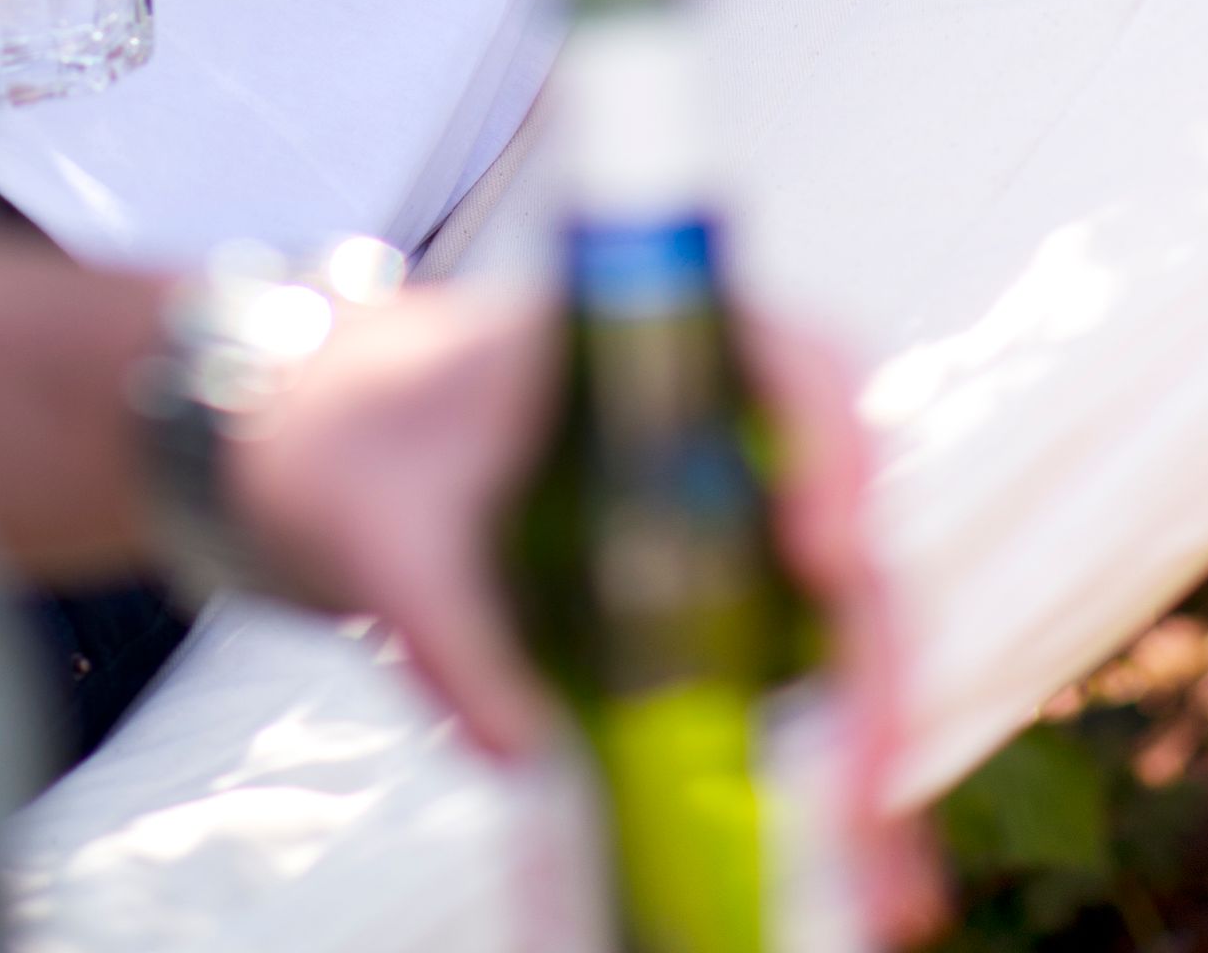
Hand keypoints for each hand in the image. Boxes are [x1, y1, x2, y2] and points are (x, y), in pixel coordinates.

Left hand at [230, 285, 946, 945]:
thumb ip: (446, 628)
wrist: (329, 448)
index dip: (830, 452)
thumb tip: (520, 755)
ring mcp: (725, 511)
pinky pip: (791, 670)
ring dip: (867, 726)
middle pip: (838, 516)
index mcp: (653, 341)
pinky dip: (827, 757)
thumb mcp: (385, 527)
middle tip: (860, 778)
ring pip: (838, 608)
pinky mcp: (709, 597)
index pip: (793, 365)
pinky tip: (850, 857)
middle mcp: (718, 420)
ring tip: (878, 866)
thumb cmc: (361, 438)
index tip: (819, 549)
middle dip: (868, 651)